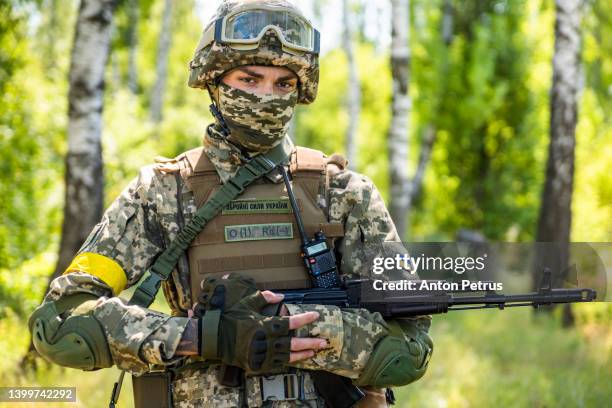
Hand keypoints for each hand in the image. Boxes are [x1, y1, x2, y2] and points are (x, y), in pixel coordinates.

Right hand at [177, 292, 326, 361]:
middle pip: (292, 343)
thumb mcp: (245, 303)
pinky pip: (274, 364)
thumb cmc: (228, 318)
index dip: (303, 319)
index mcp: (262, 325)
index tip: (315, 316)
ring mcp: (259, 354)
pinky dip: (287, 362)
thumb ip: (264, 298)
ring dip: (301, 354)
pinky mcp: (254, 363)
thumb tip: (280, 295)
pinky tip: (296, 360)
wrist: (210, 337)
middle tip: (323, 341)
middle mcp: (263, 341)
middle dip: (309, 342)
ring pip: (286, 356)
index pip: (288, 322)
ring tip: (314, 351)